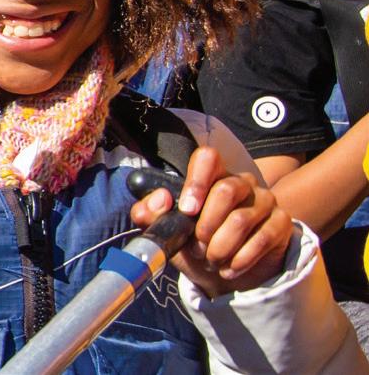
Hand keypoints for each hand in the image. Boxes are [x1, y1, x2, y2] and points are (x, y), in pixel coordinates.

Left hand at [130, 146, 292, 297]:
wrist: (222, 274)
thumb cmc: (193, 244)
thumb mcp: (168, 232)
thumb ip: (150, 214)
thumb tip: (161, 199)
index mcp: (211, 176)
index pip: (208, 158)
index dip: (197, 182)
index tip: (187, 210)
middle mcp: (241, 182)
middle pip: (225, 190)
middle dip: (206, 226)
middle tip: (198, 247)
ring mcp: (265, 200)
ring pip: (241, 219)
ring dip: (221, 247)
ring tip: (212, 260)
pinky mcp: (281, 223)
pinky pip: (262, 239)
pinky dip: (240, 260)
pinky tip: (229, 269)